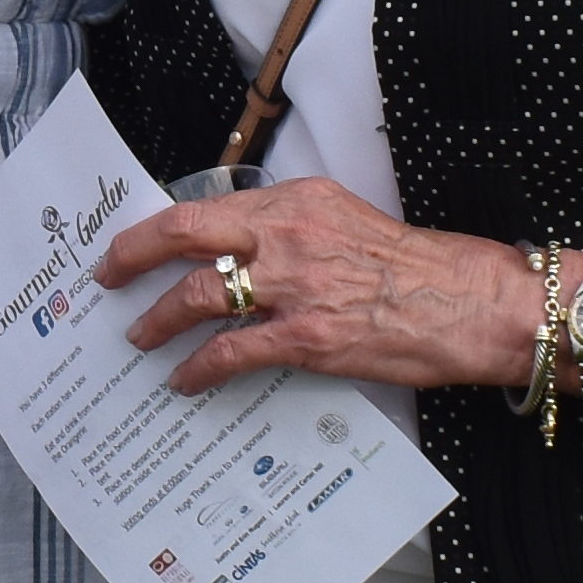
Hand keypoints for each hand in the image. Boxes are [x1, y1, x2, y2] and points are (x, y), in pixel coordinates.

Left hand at [94, 178, 582, 420]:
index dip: (158, 225)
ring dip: (158, 320)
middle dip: (134, 257)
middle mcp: (289, 234)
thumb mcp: (349, 224)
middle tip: (106, 277)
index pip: (209, 206)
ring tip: (138, 338)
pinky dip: (197, 369)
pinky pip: (230, 353)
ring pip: (198, 296)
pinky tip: (183, 381)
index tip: (131, 240)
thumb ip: (294, 233)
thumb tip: (243, 253)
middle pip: (186, 236)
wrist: (476, 303)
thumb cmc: (422, 269)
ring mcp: (295, 285)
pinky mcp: (307, 337)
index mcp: (299, 201)